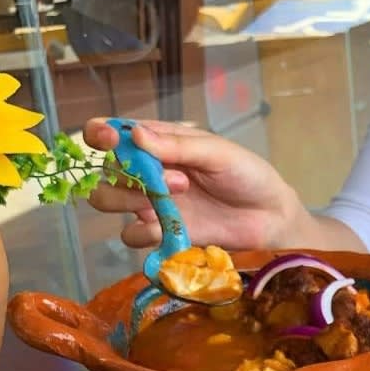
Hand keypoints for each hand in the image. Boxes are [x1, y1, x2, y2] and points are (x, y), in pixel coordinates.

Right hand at [83, 118, 300, 250]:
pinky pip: (132, 236)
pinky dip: (144, 233)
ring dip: (132, 201)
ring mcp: (153, 204)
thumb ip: (177, 146)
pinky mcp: (162, 234)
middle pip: (105, 172)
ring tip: (178, 198)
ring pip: (109, 202)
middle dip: (127, 175)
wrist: (270, 218)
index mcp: (158, 143)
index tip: (106, 140)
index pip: (113, 134)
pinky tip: (172, 229)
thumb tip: (136, 135)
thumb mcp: (216, 152)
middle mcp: (148, 172)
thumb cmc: (247, 175)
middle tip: (176, 179)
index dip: (100, 135)